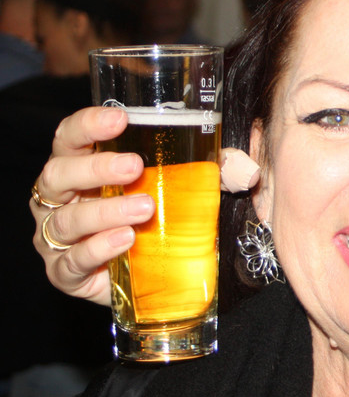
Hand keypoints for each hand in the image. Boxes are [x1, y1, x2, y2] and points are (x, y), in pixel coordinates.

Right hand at [31, 107, 261, 305]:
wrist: (148, 277)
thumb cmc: (156, 219)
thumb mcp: (180, 190)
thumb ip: (207, 172)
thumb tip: (245, 168)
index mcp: (81, 167)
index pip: (70, 137)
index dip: (88, 124)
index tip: (119, 119)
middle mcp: (60, 199)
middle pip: (59, 174)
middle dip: (96, 167)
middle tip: (135, 166)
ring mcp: (56, 238)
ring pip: (67, 220)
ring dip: (105, 211)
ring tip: (144, 209)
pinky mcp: (66, 274)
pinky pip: (72, 261)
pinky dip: (98, 249)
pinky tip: (125, 240)